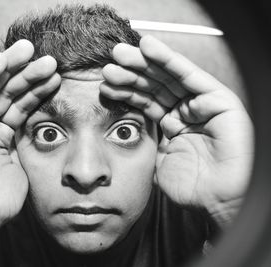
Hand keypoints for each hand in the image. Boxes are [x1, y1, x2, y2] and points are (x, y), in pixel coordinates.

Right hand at [0, 39, 60, 229]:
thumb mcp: (22, 165)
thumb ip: (28, 142)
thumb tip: (50, 124)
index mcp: (2, 134)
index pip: (22, 105)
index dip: (38, 91)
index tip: (58, 76)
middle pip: (7, 93)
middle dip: (27, 74)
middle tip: (48, 58)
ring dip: (9, 69)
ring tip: (29, 52)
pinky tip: (0, 62)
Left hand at [100, 35, 253, 224]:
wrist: (220, 201)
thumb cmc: (193, 188)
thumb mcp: (157, 163)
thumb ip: (145, 147)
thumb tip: (122, 137)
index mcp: (172, 125)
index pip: (144, 102)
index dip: (124, 92)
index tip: (103, 85)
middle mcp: (186, 112)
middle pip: (154, 86)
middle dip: (130, 74)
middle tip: (108, 64)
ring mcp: (202, 105)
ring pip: (168, 77)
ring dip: (143, 63)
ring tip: (119, 54)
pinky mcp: (218, 99)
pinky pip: (190, 75)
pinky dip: (169, 59)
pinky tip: (148, 47)